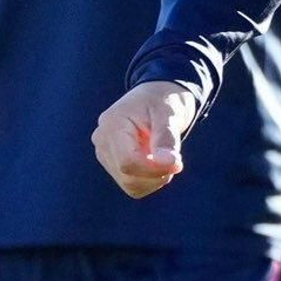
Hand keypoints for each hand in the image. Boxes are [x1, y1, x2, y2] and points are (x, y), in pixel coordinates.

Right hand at [93, 82, 196, 197]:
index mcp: (112, 124)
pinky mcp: (112, 162)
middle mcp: (102, 140)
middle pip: (128, 176)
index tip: (178, 162)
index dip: (155, 169)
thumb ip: (167, 138)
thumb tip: (168, 163)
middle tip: (176, 159)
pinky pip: (131, 185)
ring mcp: (104, 153)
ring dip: (154, 178)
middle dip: (157, 174)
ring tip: (166, 157)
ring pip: (129, 184)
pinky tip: (157, 164)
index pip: (128, 162)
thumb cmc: (164, 100)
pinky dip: (149, 180)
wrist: (157, 95)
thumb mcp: (169, 113)